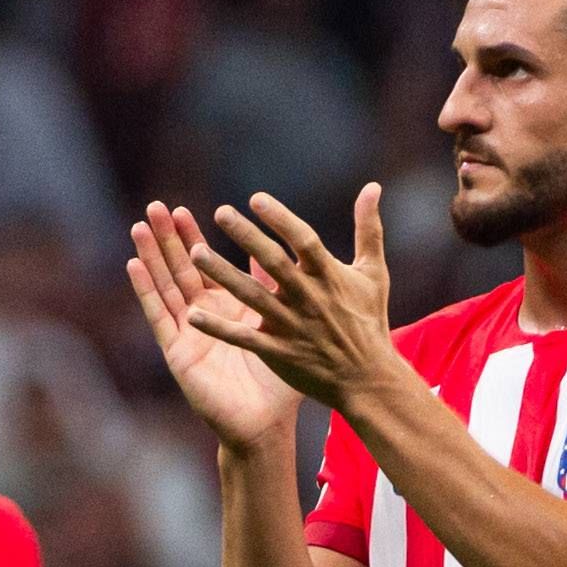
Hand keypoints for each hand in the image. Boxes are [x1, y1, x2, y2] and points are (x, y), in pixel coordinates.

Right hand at [125, 202, 309, 452]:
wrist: (266, 425)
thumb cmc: (278, 384)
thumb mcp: (278, 327)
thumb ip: (271, 289)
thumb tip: (269, 250)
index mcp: (230, 309)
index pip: (206, 265)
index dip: (192, 238)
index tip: (183, 209)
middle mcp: (205, 317)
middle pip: (181, 269)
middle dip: (167, 239)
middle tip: (155, 207)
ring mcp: (188, 333)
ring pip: (166, 287)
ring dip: (152, 257)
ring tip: (139, 226)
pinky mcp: (178, 351)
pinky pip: (160, 316)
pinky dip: (147, 291)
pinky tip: (134, 265)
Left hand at [178, 184, 399, 410]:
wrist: (368, 379)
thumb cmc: (369, 321)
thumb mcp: (374, 272)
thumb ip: (368, 229)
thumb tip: (373, 186)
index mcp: (328, 275)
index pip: (303, 240)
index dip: (281, 219)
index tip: (256, 198)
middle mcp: (308, 297)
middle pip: (273, 262)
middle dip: (247, 236)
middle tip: (221, 212)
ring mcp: (292, 325)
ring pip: (252, 295)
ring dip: (223, 274)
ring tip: (195, 253)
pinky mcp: (279, 352)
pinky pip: (244, 338)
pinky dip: (218, 328)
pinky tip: (192, 315)